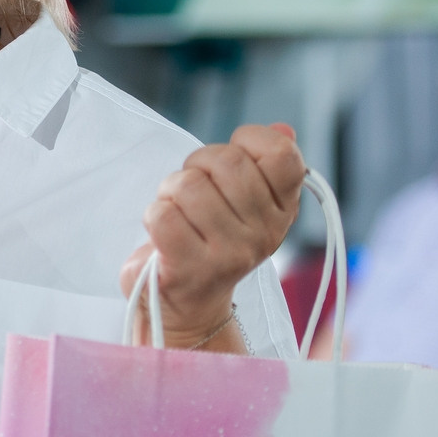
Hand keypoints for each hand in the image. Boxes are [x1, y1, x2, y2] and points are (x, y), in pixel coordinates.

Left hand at [120, 124, 304, 346]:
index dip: (248, 142)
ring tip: (178, 214)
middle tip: (193, 191)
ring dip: (171, 192)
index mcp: (283, 211)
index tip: (229, 164)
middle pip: (226, 162)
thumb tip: (283, 129)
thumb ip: (263, 163)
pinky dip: (154, 215)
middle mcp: (263, 234)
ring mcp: (229, 254)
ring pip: (189, 185)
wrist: (187, 307)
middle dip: (198, 165)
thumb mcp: (244, 202)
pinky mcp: (191, 268)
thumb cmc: (210, 240)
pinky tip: (164, 236)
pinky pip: (162, 214)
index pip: (280, 154)